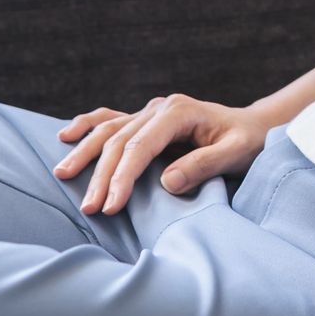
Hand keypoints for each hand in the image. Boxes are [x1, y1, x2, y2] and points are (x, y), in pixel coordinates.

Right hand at [51, 93, 272, 214]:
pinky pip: (111, 119)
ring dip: (85, 152)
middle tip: (88, 208)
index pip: (141, 146)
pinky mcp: (146, 120)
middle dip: (101, 175)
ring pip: (109, 130)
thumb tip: (167, 182)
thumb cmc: (247, 142)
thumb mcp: (236, 153)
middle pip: (120, 141)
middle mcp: (159, 107)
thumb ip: (204, 165)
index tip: (111, 207)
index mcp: (179, 111)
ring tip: (61, 174)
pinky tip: (66, 135)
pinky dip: (87, 126)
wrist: (252, 127)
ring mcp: (150, 111)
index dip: (124, 177)